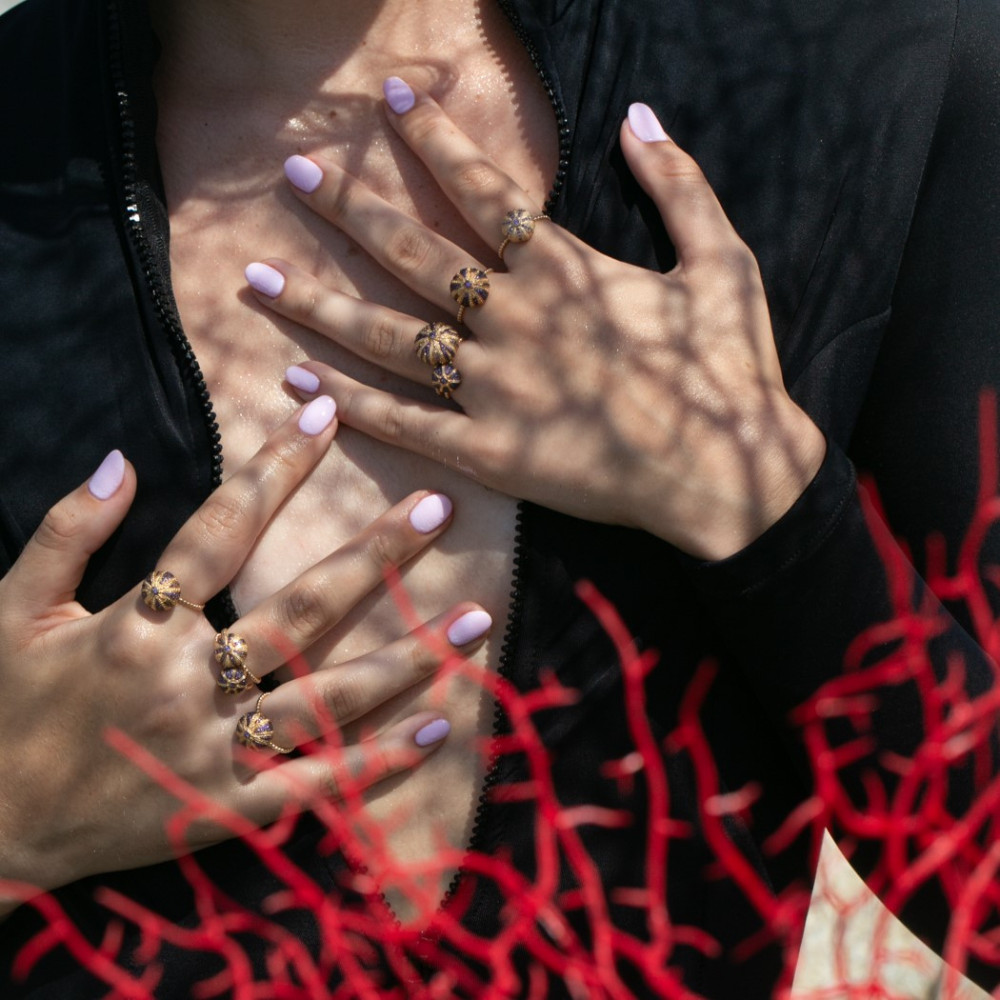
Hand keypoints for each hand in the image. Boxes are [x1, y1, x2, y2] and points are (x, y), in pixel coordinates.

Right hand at [0, 396, 488, 912]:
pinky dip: (378, 762)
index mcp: (135, 626)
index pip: (219, 530)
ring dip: (408, 656)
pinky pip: (314, 785)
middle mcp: (187, 682)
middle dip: (375, 554)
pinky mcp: (226, 810)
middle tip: (437, 506)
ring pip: (329, 695)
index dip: (274, 470)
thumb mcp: (9, 610)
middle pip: (301, 607)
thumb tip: (122, 459)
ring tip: (477, 620)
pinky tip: (438, 729)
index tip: (324, 418)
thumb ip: (65, 532)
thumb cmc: (1, 710)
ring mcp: (214, 750)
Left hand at [245, 83, 825, 559]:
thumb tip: (641, 114)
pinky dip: (349, 401)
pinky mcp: (489, 454)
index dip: (432, 140)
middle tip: (295, 173)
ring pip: (390, 336)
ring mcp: (496, 390)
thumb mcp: (724, 263)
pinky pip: (405, 423)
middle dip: (350, 207)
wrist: (727, 477)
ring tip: (256, 277)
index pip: (482, 190)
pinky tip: (298, 377)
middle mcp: (516, 321)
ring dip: (320, 303)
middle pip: (414, 252)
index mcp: (567, 270)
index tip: (386, 101)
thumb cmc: (729, 371)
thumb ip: (680, 186)